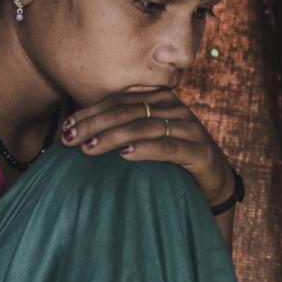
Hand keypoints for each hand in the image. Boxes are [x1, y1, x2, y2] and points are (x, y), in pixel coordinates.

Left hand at [60, 88, 235, 206]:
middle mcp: (175, 109)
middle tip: (70, 138)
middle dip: (95, 124)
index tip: (66, 126)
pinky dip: (145, 149)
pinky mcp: (199, 152)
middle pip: (128, 111)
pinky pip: (169, 147)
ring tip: (89, 148)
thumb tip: (79, 132)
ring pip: (144, 127)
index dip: (91, 112)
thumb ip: (124, 129)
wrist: (215, 181)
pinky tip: (125, 154)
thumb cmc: (173, 160)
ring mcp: (189, 129)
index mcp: (161, 100)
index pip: (119, 101)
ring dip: (113, 136)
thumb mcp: (148, 138)